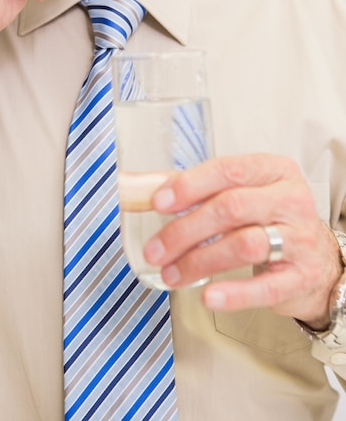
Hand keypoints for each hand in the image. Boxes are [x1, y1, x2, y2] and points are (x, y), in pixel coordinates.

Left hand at [144, 154, 342, 326]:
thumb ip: (203, 190)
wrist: (318, 261)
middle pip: (231, 208)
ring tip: (172, 274)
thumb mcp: (246, 193)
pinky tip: (208, 296)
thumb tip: (149, 193)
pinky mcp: (301, 277)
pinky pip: (264, 287)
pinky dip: (233, 293)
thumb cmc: (271, 220)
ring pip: (244, 244)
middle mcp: (290, 200)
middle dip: (185, 230)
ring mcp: (299, 239)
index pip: (229, 170)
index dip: (190, 185)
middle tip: (156, 249)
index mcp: (274, 171)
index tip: (159, 202)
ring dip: (199, 261)